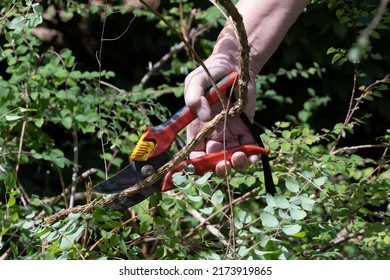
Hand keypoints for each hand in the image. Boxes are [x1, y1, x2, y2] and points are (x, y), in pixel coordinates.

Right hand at [184, 56, 258, 176]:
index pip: (194, 154)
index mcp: (197, 129)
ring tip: (238, 156)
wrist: (234, 64)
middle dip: (218, 168)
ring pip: (232, 158)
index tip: (202, 167)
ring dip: (236, 164)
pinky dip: (252, 155)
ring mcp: (231, 133)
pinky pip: (250, 148)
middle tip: (223, 164)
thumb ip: (194, 97)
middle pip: (214, 161)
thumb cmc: (211, 72)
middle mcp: (213, 135)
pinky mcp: (247, 129)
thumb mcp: (196, 81)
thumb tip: (204, 117)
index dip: (197, 165)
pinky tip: (253, 154)